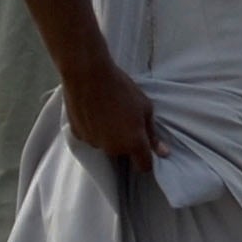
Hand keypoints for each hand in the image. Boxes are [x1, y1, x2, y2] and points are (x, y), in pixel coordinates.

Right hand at [62, 54, 158, 170]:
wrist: (87, 75)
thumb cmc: (121, 88)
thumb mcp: (145, 107)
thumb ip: (152, 133)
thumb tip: (163, 153)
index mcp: (133, 143)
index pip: (144, 166)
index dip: (147, 159)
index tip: (145, 148)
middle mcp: (113, 149)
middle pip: (124, 153)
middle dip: (127, 141)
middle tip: (126, 117)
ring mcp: (94, 143)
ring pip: (106, 144)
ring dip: (109, 134)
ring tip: (109, 111)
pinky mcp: (78, 136)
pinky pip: (91, 137)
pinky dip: (94, 129)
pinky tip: (94, 111)